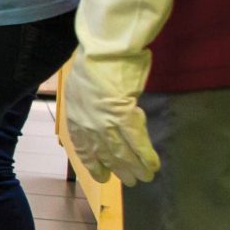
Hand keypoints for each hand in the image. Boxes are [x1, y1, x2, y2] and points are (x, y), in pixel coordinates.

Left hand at [64, 47, 159, 184]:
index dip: (93, 163)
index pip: (83, 147)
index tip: (102, 175)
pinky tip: (153, 165)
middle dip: (118, 169)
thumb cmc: (94, 60)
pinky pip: (137, 142)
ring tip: (145, 178)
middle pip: (104, 153)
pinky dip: (146, 155)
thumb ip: (91, 105)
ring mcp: (105, 121)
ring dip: (135, 167)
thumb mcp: (83, 86)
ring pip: (121, 152)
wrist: (101, 48)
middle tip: (130, 181)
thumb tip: (105, 113)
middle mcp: (87, 122)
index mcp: (75, 114)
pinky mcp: (123, 115)